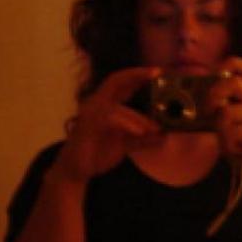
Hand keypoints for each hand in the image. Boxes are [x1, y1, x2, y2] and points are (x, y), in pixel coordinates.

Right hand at [57, 67, 161, 183]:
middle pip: (115, 80)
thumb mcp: (125, 144)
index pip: (122, 82)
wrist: (77, 170)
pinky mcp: (88, 126)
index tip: (158, 71)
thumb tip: (164, 135)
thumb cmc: (97, 153)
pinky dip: (127, 125)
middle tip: (156, 73)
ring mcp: (90, 113)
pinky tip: (140, 133)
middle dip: (136, 75)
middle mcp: (96, 103)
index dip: (138, 74)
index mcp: (105, 103)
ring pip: (117, 107)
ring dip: (138, 118)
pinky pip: (109, 121)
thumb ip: (143, 138)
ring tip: (155, 129)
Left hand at [208, 57, 241, 189]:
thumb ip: (223, 107)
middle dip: (214, 93)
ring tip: (224, 136)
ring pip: (226, 111)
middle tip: (208, 108)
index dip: (230, 63)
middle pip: (235, 82)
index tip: (214, 73)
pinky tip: (231, 149)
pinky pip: (229, 132)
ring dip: (218, 125)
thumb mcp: (232, 122)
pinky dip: (225, 142)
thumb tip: (202, 98)